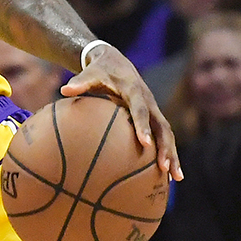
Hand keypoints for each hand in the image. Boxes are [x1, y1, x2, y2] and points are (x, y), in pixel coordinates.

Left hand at [62, 45, 181, 179]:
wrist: (115, 61)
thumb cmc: (100, 70)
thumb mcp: (90, 74)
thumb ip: (79, 82)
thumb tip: (64, 89)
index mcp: (134, 91)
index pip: (140, 110)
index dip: (143, 126)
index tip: (144, 143)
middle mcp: (149, 101)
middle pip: (162, 127)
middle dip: (166, 147)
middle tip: (165, 167)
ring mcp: (153, 109)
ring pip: (167, 134)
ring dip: (172, 154)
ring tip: (176, 178)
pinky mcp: (153, 116)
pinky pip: (162, 136)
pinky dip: (166, 152)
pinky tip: (165, 174)